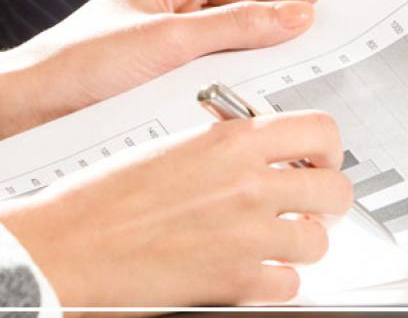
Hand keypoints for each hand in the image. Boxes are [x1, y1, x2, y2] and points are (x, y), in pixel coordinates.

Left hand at [0, 0, 315, 137]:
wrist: (32, 113)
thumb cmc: (78, 65)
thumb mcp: (170, 40)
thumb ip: (238, 27)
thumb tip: (294, 16)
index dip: (289, 0)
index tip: (323, 20)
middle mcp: (176, 9)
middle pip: (247, 18)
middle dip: (277, 37)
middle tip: (314, 54)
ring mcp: (175, 46)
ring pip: (235, 53)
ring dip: (255, 69)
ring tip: (281, 82)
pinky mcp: (172, 81)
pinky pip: (219, 81)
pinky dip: (235, 90)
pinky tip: (247, 103)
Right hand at [0, 111, 351, 306]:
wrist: (65, 246)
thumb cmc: (103, 199)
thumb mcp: (174, 146)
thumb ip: (227, 146)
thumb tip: (264, 152)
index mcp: (232, 141)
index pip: (320, 130)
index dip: (330, 150)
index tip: (323, 161)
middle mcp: (248, 183)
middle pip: (334, 189)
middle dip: (327, 203)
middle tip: (311, 209)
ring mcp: (247, 232)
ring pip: (318, 240)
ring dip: (302, 245)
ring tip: (278, 244)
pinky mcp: (236, 278)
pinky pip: (291, 283)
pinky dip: (277, 283)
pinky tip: (257, 275)